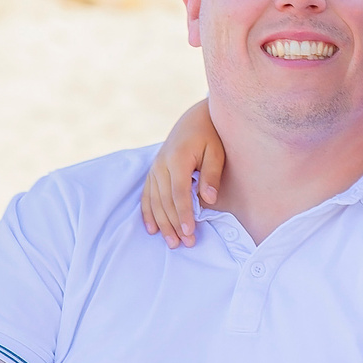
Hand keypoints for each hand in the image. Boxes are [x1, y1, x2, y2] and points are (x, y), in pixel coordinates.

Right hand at [138, 100, 226, 247]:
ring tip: (172, 243)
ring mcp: (154, 169)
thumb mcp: (216, 152)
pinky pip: (147, 195)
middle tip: (185, 244)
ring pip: (155, 201)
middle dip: (175, 224)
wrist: (194, 119)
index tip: (190, 232)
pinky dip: (148, 213)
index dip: (184, 214)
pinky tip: (152, 229)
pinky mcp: (153, 172)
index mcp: (177, 159)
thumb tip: (208, 198)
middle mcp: (161, 165)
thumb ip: (211, 174)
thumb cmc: (209, 136)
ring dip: (162, 224)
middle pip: (165, 201)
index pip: (179, 193)